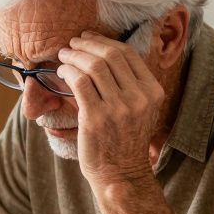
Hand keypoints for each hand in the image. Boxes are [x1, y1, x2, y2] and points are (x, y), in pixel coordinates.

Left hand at [56, 31, 166, 186]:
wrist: (121, 174)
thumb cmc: (125, 141)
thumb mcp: (141, 110)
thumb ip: (131, 85)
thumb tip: (105, 54)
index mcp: (152, 91)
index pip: (127, 54)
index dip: (104, 41)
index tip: (88, 38)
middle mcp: (138, 97)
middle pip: (109, 55)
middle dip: (86, 45)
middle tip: (72, 44)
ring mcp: (118, 108)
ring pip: (93, 66)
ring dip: (73, 56)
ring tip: (63, 56)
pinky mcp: (96, 118)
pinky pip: (79, 82)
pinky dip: (67, 72)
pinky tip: (61, 73)